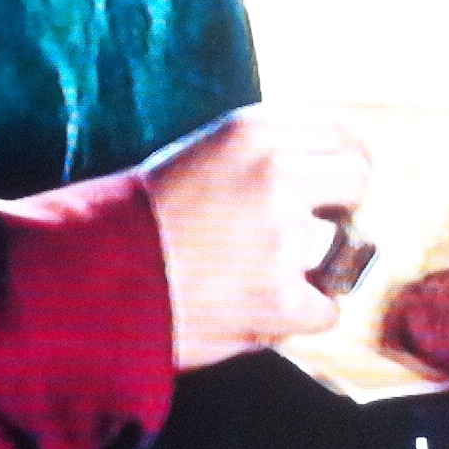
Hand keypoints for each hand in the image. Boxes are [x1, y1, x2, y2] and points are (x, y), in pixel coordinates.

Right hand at [139, 106, 367, 370]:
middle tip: (311, 227)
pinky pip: (329, 308)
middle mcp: (275, 177)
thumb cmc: (134, 218)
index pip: (339, 133)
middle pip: (357, 179)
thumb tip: (317, 168)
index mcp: (253, 132)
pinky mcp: (280, 298)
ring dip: (314, 263)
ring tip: (268, 273)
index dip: (344, 160)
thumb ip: (260, 154)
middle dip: (342, 205)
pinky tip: (271, 310)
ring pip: (343, 247)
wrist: (91, 278)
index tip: (339, 182)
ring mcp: (282, 239)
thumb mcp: (198, 154)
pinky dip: (305, 315)